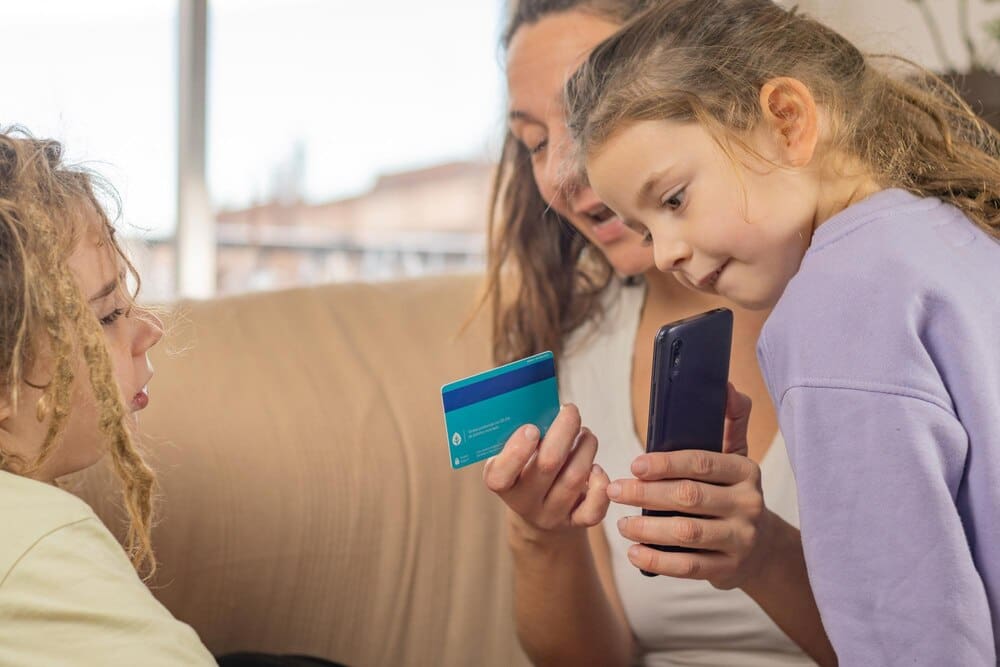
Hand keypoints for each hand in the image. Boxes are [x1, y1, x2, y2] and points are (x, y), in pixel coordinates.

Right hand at [483, 404, 610, 539]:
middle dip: (564, 431)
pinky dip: (601, 484)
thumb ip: (522, 436)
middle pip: (548, 466)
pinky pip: (595, 509)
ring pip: (575, 478)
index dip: (516, 451)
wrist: (537, 518)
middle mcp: (525, 502)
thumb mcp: (512, 458)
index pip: (500, 476)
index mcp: (502, 483)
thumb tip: (545, 404)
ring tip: (585, 433)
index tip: (532, 429)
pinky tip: (596, 468)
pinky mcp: (576, 524)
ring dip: (586, 446)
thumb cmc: (525, 474)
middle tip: (570, 411)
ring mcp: (551, 515)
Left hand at [608, 384, 776, 589]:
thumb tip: (724, 385)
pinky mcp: (729, 569)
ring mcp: (740, 539)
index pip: (702, 463)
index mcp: (745, 471)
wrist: (762, 548)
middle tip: (615, 491)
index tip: (634, 464)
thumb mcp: (737, 457)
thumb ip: (729, 422)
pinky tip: (634, 553)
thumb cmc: (733, 493)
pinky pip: (689, 566)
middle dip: (646, 494)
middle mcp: (748, 504)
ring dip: (647, 528)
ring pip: (687, 533)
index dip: (666, 464)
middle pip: (689, 497)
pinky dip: (658, 561)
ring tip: (621, 524)